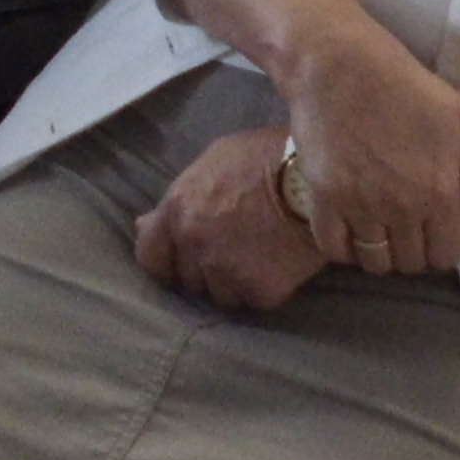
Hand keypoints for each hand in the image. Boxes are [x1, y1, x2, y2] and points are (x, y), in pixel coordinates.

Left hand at [132, 127, 329, 311]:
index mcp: (178, 210)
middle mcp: (195, 245)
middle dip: (206, 270)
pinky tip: (278, 265)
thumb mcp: (212, 163)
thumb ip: (178, 200)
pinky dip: (264, 289)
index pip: (150, 257)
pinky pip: (253, 301)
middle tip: (234, 250)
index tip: (180, 262)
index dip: (165, 262)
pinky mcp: (259, 291)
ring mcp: (226, 271)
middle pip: (189, 280)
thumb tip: (144, 225)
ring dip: (235, 283)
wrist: (315, 178)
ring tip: (258, 257)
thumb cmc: (264, 158)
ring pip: (220, 296)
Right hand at [283, 25, 459, 274]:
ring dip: (382, 251)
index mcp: (438, 191)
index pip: (446, 255)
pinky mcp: (321, 198)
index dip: (445, 243)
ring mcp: (357, 205)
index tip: (436, 222)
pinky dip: (345, 248)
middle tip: (408, 220)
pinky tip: (352, 225)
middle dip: (415, 248)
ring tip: (381, 225)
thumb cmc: (406, 86)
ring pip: (375, 262)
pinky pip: (335, 250)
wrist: (337, 61)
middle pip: (411, 263)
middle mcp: (399, 208)